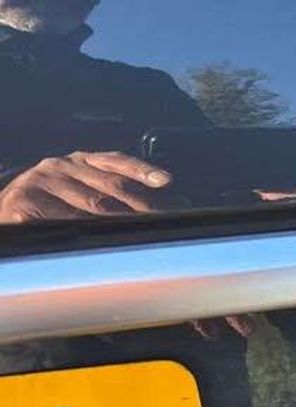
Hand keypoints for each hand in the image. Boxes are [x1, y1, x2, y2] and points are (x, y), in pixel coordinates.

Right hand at [0, 152, 174, 222]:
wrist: (3, 214)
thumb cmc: (47, 208)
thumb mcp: (76, 192)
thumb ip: (109, 194)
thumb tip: (154, 212)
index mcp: (76, 161)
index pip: (115, 161)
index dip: (141, 170)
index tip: (166, 181)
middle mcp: (58, 166)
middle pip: (111, 188)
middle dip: (142, 208)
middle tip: (164, 224)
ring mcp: (40, 183)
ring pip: (93, 207)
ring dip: (122, 224)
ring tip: (146, 238)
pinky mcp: (24, 205)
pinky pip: (66, 224)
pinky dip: (88, 234)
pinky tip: (105, 243)